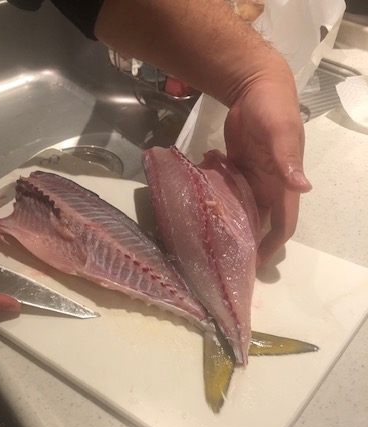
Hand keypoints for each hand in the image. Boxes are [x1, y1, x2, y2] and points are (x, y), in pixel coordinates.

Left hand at [224, 71, 311, 265]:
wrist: (256, 84)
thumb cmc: (273, 106)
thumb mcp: (280, 131)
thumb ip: (288, 159)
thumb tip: (302, 188)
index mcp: (284, 183)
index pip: (284, 223)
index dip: (272, 245)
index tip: (256, 264)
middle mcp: (270, 186)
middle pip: (261, 223)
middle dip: (248, 242)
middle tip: (224, 259)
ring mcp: (253, 178)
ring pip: (243, 210)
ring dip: (231, 224)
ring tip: (208, 241)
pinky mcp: (237, 169)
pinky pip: (229, 192)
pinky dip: (219, 201)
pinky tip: (201, 209)